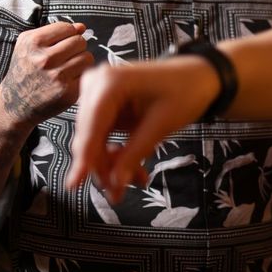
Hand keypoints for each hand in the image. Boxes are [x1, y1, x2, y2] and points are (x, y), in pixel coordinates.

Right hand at [0, 22, 92, 125]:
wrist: (16, 102)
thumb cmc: (25, 69)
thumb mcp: (29, 45)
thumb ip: (55, 32)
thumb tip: (82, 27)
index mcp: (33, 42)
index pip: (68, 28)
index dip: (68, 34)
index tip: (62, 42)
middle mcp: (44, 59)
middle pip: (80, 42)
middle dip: (76, 47)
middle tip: (66, 55)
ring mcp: (57, 76)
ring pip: (87, 57)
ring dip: (81, 61)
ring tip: (68, 66)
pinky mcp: (67, 92)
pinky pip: (86, 74)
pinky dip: (80, 75)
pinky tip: (69, 79)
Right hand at [65, 56, 217, 200]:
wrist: (197, 76)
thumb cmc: (185, 93)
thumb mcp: (162, 126)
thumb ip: (135, 154)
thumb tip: (114, 185)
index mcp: (110, 83)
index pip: (91, 128)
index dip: (84, 159)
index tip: (75, 185)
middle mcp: (95, 84)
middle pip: (89, 137)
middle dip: (104, 167)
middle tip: (119, 195)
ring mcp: (96, 94)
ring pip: (93, 141)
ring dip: (112, 163)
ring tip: (138, 180)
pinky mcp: (102, 106)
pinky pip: (102, 137)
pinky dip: (116, 154)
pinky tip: (134, 170)